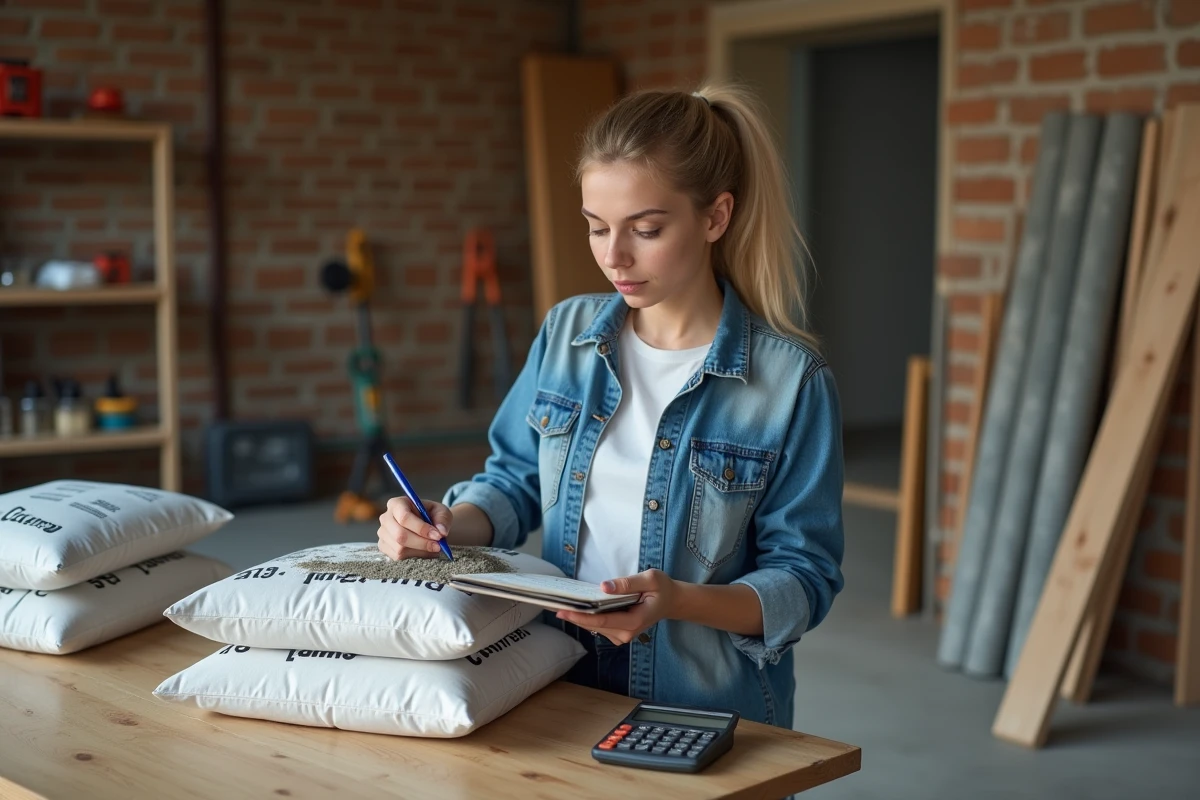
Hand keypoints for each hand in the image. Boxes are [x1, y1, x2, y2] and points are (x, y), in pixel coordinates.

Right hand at [377, 497, 452, 560]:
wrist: (427, 526)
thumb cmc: (433, 516)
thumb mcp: (442, 512)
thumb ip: (443, 520)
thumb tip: (441, 532)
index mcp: (397, 503)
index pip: (404, 517)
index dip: (421, 528)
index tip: (438, 535)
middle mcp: (386, 518)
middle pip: (400, 535)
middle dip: (422, 543)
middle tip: (438, 546)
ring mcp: (383, 533)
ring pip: (400, 548)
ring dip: (421, 551)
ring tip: (434, 547)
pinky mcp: (384, 547)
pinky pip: (398, 557)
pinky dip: (415, 556)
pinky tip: (424, 551)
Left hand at [556, 569, 679, 645]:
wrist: (671, 601)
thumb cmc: (662, 589)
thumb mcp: (650, 579)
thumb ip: (628, 583)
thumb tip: (605, 587)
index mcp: (634, 622)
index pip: (602, 621)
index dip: (581, 616)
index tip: (563, 610)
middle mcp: (626, 633)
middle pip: (594, 625)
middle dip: (574, 615)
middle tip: (551, 604)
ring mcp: (621, 635)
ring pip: (594, 627)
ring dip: (578, 616)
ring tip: (559, 603)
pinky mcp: (618, 632)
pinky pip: (598, 625)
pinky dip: (586, 616)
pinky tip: (576, 606)